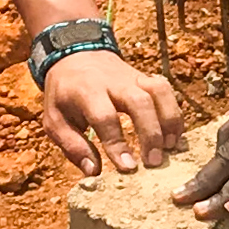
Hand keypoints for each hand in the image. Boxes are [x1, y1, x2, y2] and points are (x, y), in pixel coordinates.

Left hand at [42, 50, 183, 174]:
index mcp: (86, 91)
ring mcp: (133, 77)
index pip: (105, 116)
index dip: (117, 143)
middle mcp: (113, 82)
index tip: (127, 167)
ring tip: (169, 149)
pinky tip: (174, 137)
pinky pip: (166, 91)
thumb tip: (93, 171)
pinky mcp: (145, 78)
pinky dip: (174, 114)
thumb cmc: (65, 95)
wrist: (75, 57)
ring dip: (168, 121)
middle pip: (139, 102)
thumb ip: (72, 146)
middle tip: (153, 162)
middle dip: (150, 133)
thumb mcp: (54, 120)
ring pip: (158, 92)